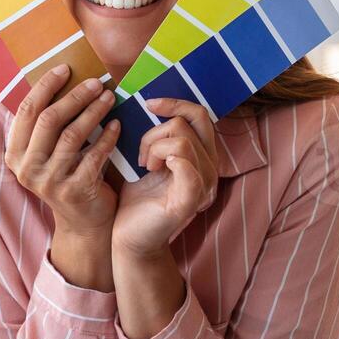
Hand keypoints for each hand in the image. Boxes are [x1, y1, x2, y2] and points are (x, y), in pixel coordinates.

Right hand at [5, 64, 121, 289]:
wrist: (83, 222)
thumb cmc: (68, 176)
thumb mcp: (48, 153)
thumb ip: (48, 124)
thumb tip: (63, 77)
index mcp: (15, 154)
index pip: (27, 111)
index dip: (45, 86)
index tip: (65, 69)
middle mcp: (27, 168)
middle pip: (49, 120)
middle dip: (74, 96)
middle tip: (96, 82)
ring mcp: (49, 182)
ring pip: (72, 135)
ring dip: (93, 111)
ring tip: (109, 97)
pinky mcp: (74, 191)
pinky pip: (94, 155)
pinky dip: (107, 137)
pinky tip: (117, 124)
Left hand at [113, 97, 219, 258]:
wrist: (128, 236)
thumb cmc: (137, 198)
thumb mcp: (149, 158)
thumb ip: (159, 135)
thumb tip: (151, 102)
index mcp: (202, 156)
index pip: (201, 115)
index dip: (176, 103)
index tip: (149, 104)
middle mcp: (210, 169)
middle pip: (190, 123)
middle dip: (157, 131)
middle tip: (142, 154)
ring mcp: (203, 186)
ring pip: (181, 142)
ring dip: (153, 148)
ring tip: (144, 167)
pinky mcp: (189, 202)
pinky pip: (187, 167)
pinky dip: (167, 159)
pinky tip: (152, 170)